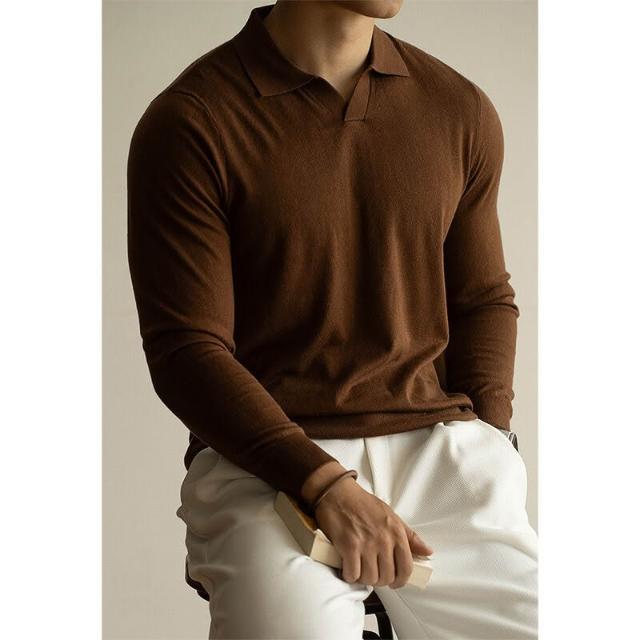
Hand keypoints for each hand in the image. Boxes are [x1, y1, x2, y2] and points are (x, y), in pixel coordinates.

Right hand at [313, 477, 433, 588]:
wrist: (338, 493)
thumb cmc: (364, 503)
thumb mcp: (391, 515)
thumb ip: (409, 535)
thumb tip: (427, 551)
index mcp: (396, 532)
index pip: (406, 568)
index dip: (401, 580)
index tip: (394, 582)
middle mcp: (384, 540)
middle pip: (387, 577)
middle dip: (380, 580)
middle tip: (373, 573)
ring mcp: (366, 544)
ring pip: (370, 578)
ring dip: (364, 578)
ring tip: (360, 570)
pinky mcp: (349, 547)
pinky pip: (353, 574)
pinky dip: (350, 575)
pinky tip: (349, 568)